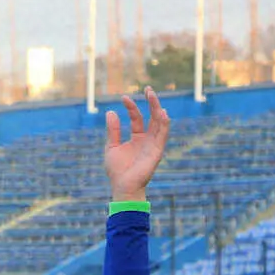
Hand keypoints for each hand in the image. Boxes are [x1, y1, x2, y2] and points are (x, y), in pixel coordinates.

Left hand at [104, 87, 170, 201]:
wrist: (122, 186)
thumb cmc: (117, 170)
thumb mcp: (112, 146)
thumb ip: (113, 130)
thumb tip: (111, 112)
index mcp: (137, 137)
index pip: (137, 118)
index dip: (131, 107)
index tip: (123, 98)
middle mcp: (147, 139)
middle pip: (152, 116)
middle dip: (151, 102)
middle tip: (148, 88)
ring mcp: (153, 144)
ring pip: (159, 123)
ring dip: (158, 108)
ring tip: (153, 96)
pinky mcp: (157, 151)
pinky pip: (163, 135)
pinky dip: (164, 124)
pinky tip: (163, 113)